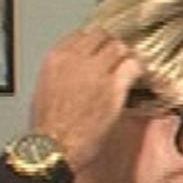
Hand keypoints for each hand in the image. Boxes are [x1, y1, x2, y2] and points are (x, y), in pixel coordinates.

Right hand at [27, 29, 146, 173]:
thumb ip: (62, 73)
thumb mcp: (45, 89)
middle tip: (118, 60)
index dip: (96, 43)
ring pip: (120, 47)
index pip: (82, 35)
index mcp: (56, 58)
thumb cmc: (47, 127)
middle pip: (103, 36)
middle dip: (112, 47)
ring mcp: (96, 71)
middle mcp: (75, 59)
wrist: (52, 148)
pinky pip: (133, 66)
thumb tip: (74, 73)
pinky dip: (138, 70)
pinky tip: (138, 79)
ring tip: (129, 70)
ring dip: (126, 58)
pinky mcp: (113, 87)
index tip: (102, 50)